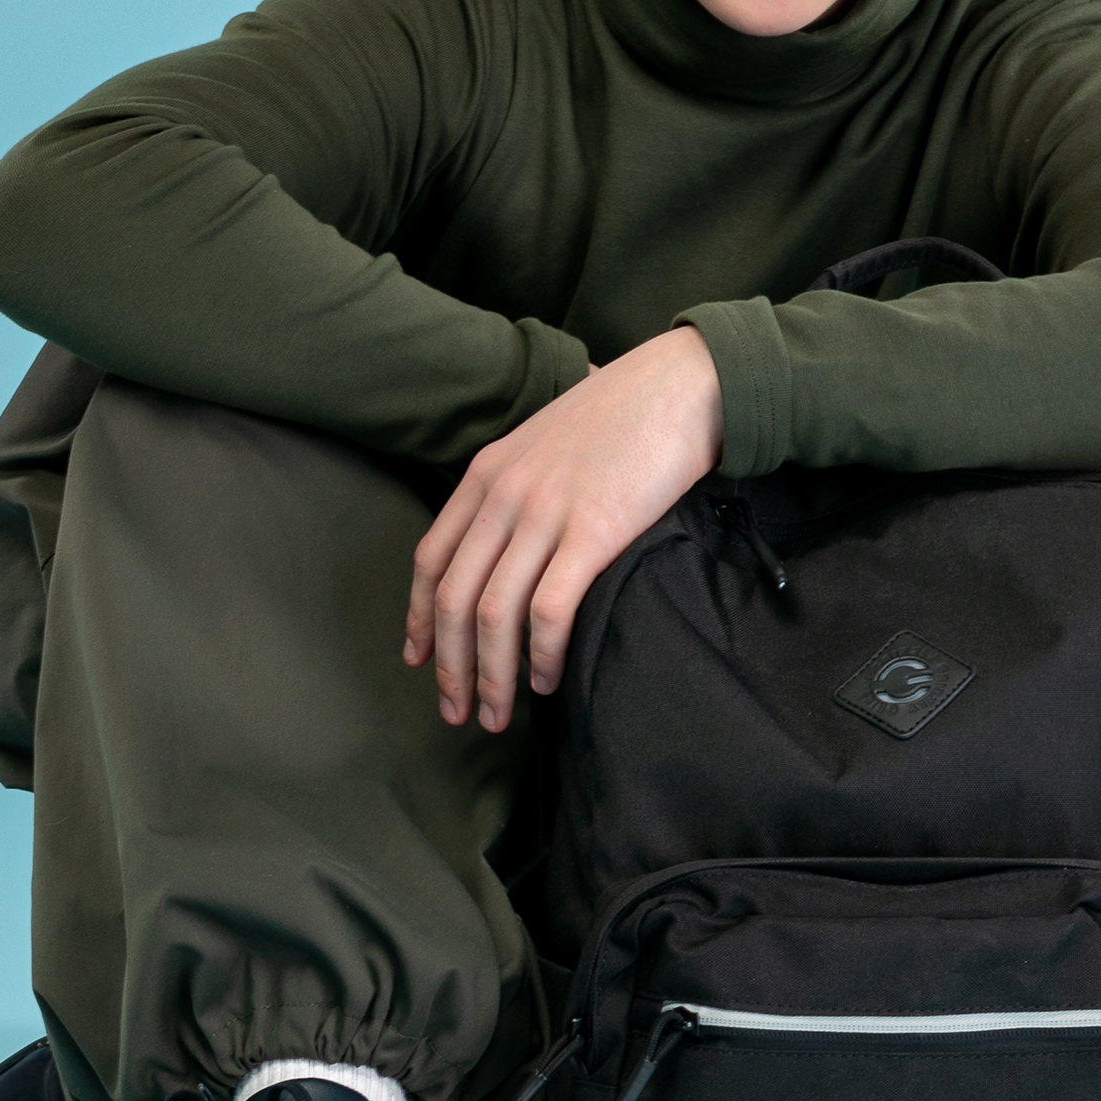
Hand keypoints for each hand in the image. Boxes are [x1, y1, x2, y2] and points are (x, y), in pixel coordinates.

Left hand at [403, 327, 722, 732]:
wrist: (682, 385)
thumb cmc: (625, 414)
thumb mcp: (547, 440)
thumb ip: (518, 484)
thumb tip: (510, 541)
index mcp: (487, 472)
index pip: (430, 559)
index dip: (418, 619)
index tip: (419, 661)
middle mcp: (503, 494)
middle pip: (452, 598)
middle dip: (450, 667)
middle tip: (456, 713)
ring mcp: (544, 513)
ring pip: (492, 615)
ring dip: (490, 676)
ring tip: (498, 715)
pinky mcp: (592, 533)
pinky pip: (547, 611)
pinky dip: (540, 656)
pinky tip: (548, 680)